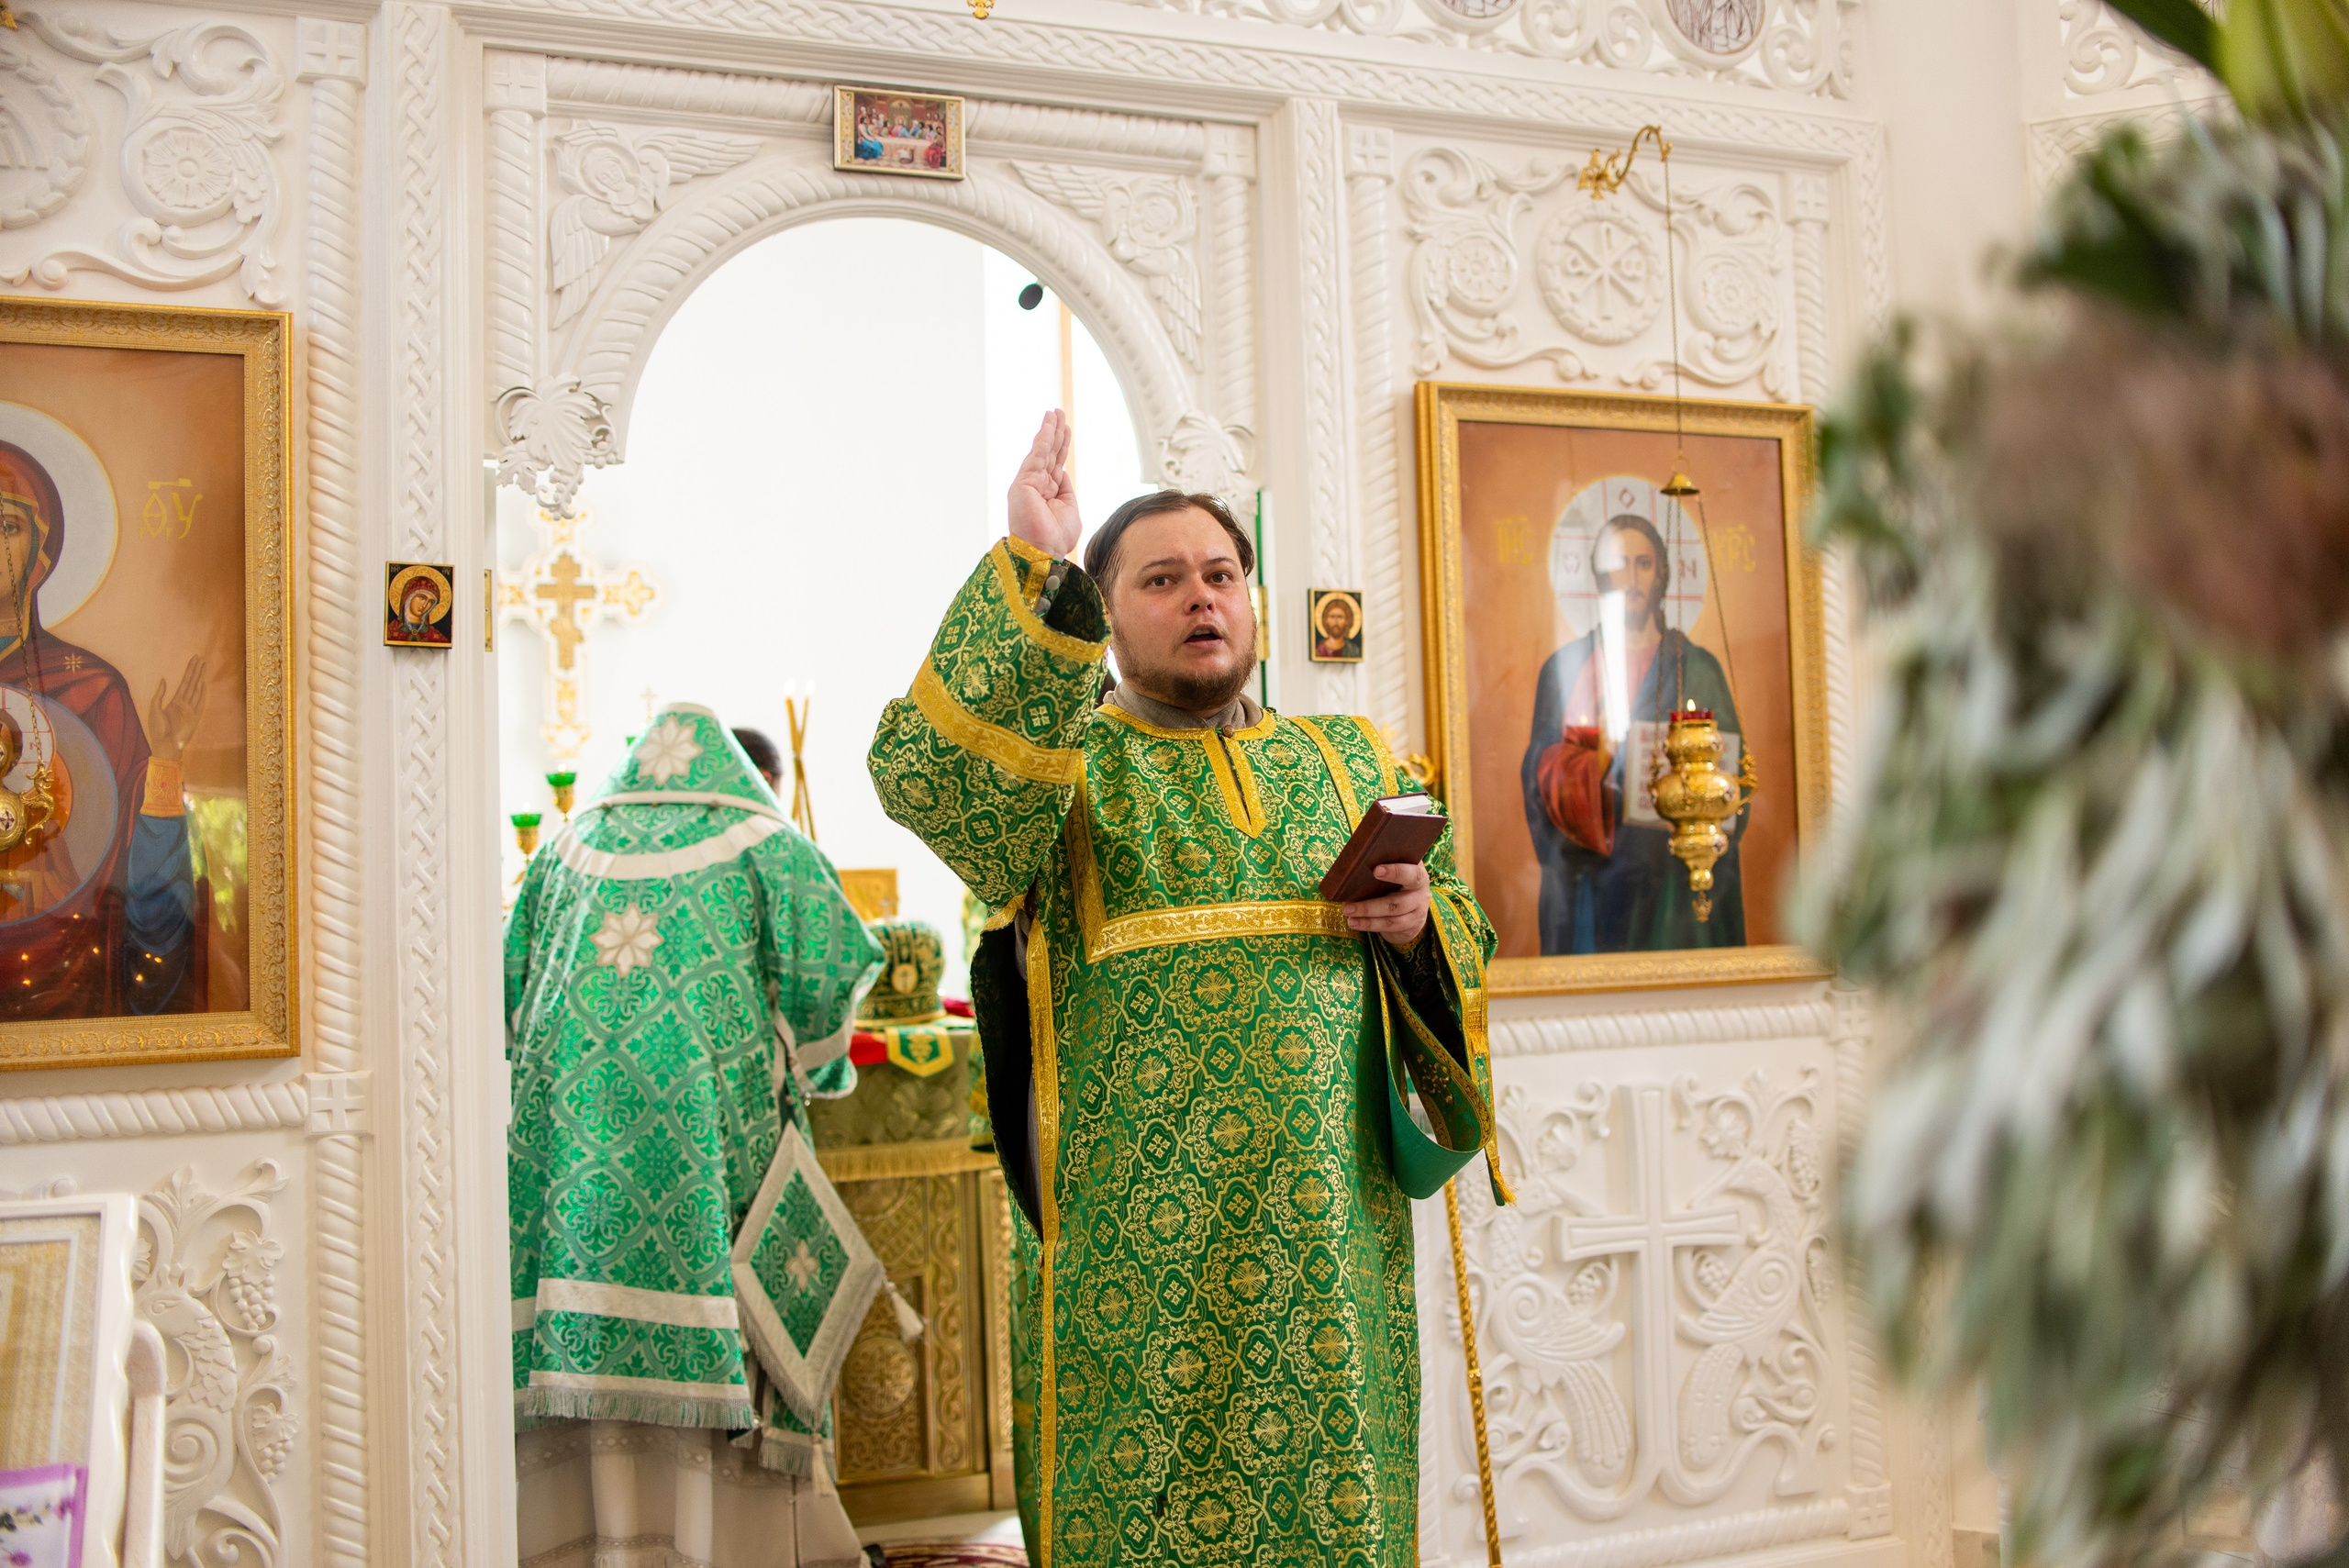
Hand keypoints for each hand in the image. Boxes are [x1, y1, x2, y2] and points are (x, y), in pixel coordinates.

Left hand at [149, 654, 208, 762]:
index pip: (184, 682)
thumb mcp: (154, 709)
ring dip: (200, 677)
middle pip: (192, 683)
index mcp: (174, 701)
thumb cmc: (157, 729)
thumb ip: (159, 694)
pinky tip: (204, 684)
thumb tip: (163, 679)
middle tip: (200, 658)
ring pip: (197, 689)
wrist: (164, 744)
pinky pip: (201, 702)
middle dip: (196, 670)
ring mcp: (191, 709)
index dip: (189, 670)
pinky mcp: (195, 717)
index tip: (193, 660)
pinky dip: (202, 693)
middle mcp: (184, 703)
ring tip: (204, 666)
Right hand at [1008, 409, 1080, 558]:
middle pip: (1049, 454)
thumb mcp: (1069, 509)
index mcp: (1048, 493)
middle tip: (1059, 413)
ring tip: (1055, 413)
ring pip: (1042, 451)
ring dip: (1049, 431)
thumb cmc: (1056, 538)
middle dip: (1055, 433)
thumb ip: (1066, 490)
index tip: (1065, 430)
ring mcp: (1028, 483)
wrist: (1043, 552)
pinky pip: (1037, 455)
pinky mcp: (1024, 482)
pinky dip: (1044, 438)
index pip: (1055, 464)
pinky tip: (1049, 424)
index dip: (1061, 446)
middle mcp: (1036, 486)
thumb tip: (1061, 473)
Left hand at [1344, 861, 1429, 948]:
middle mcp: (1421, 893)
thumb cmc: (1399, 879)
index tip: (1375, 871)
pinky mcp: (1411, 925)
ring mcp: (1417, 911)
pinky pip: (1389, 926)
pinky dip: (1370, 924)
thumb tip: (1357, 858)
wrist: (1415, 904)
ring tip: (1347, 913)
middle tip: (1347, 905)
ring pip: (1392, 918)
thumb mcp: (1398, 869)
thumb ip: (1385, 861)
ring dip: (1367, 917)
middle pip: (1397, 902)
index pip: (1412, 873)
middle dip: (1370, 905)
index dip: (1395, 872)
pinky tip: (1354, 922)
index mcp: (1418, 873)